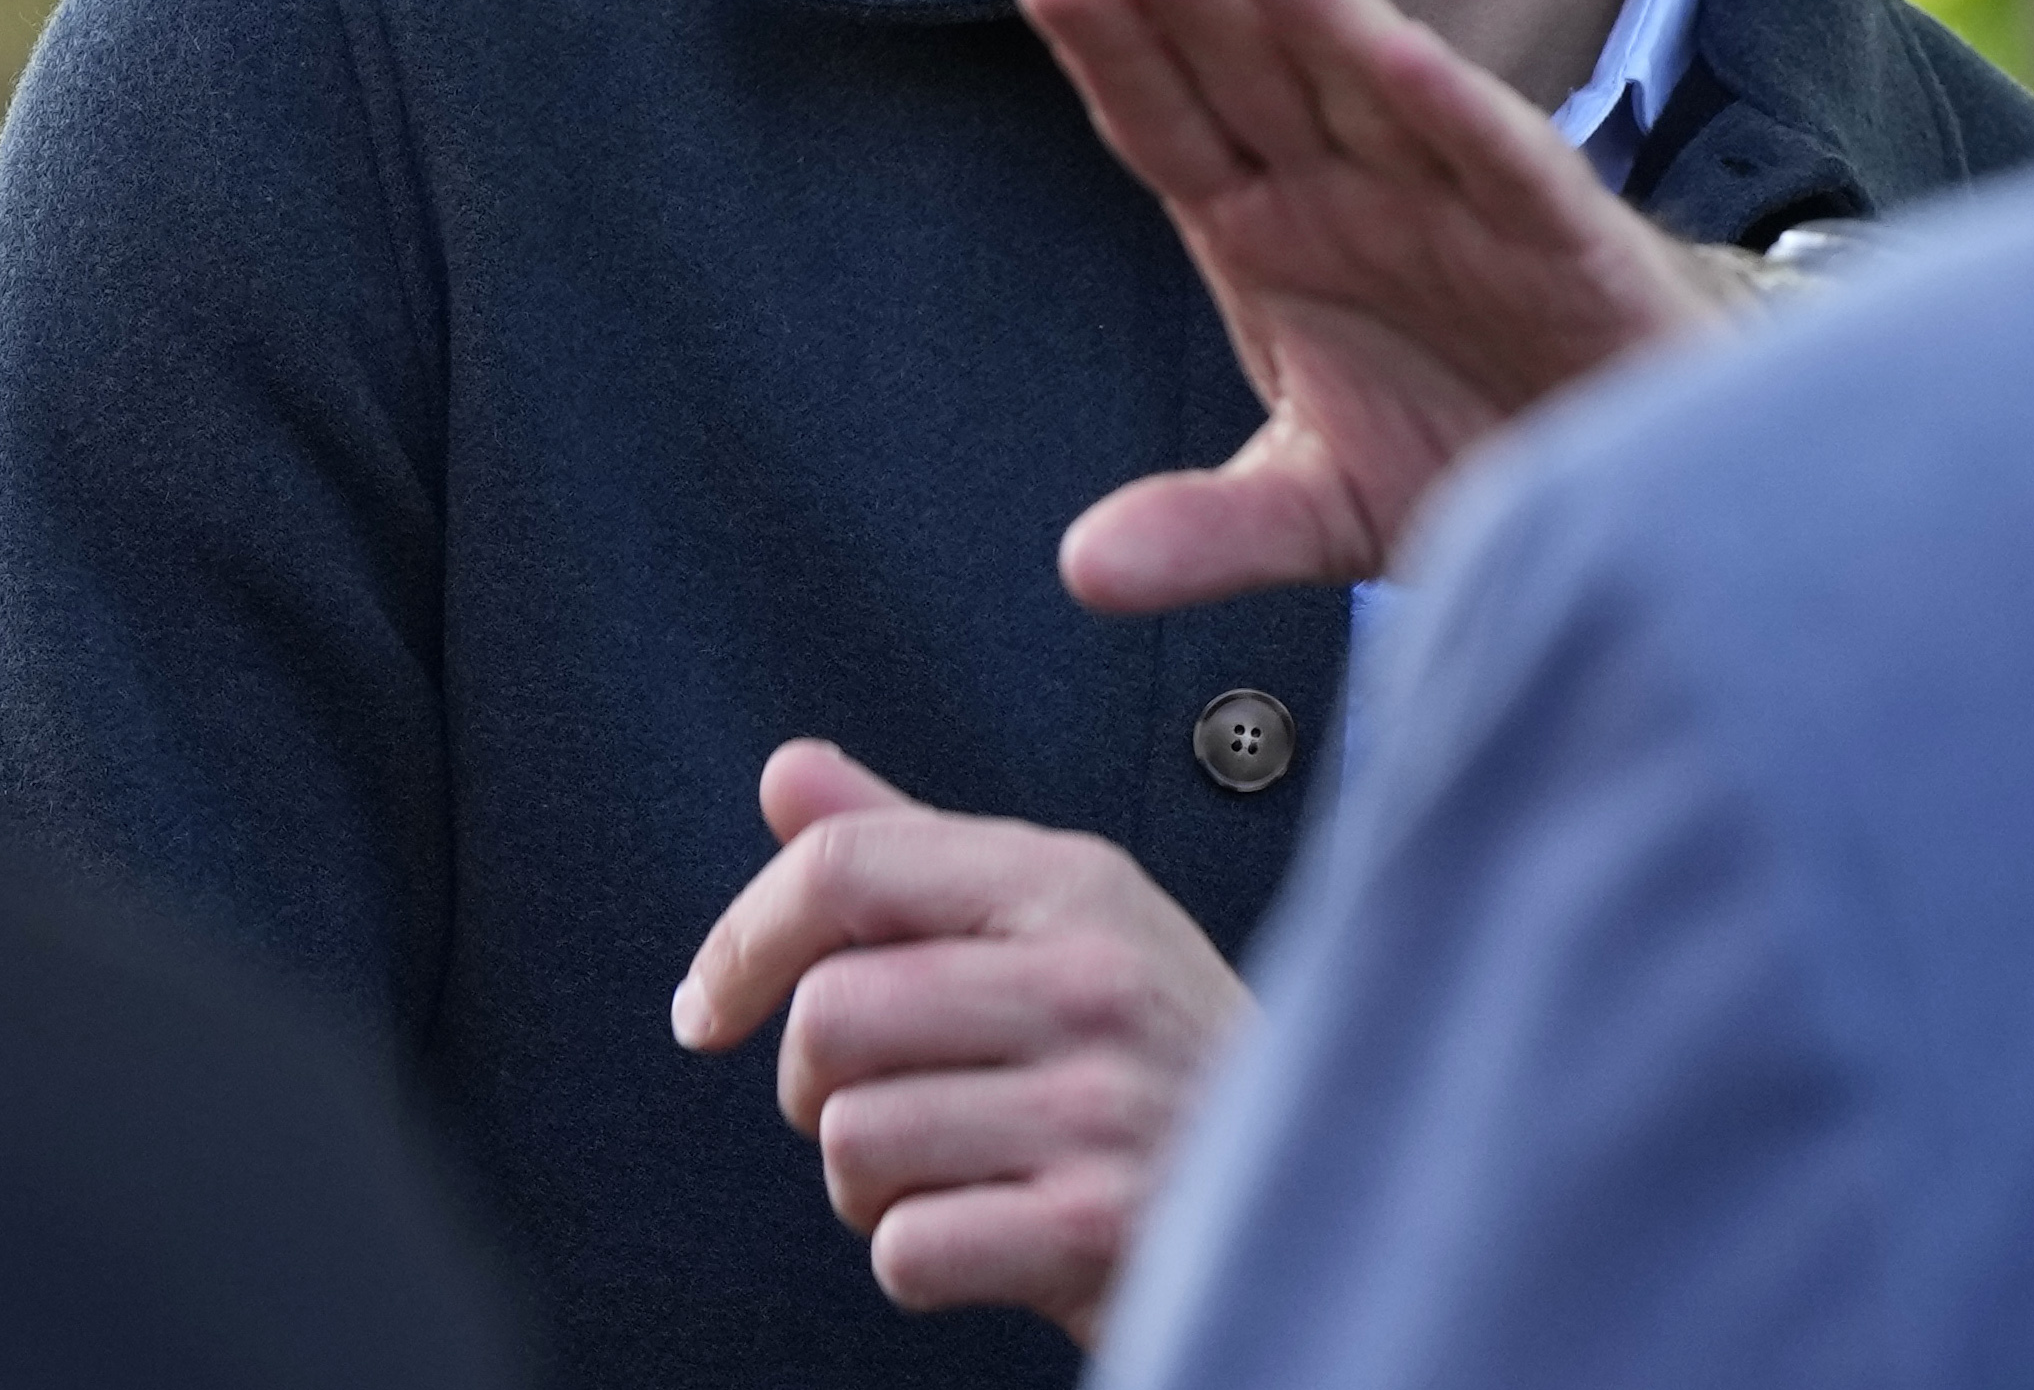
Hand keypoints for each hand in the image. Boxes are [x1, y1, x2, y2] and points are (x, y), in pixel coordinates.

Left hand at [670, 740, 1248, 1345]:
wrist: (1322, 1200)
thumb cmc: (1159, 1063)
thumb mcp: (1059, 928)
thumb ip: (914, 852)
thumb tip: (787, 774)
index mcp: (1073, 883)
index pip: (848, 867)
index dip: (743, 938)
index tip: (711, 1008)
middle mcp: (1091, 978)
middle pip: (829, 1015)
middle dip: (819, 1088)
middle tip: (890, 1109)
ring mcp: (1101, 1104)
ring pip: (852, 1141)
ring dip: (871, 1188)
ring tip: (959, 1175)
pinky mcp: (1097, 1230)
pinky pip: (905, 1248)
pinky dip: (923, 1260)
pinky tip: (996, 1237)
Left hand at [1016, 0, 1739, 612]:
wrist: (1634, 475)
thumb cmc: (1468, 443)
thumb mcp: (1319, 508)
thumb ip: (1211, 529)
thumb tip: (1084, 573)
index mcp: (1270, 226)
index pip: (1172, 123)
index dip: (1115, 53)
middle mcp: (1352, 187)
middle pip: (1252, 68)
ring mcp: (1455, 198)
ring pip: (1372, 82)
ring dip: (1315, 2)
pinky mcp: (1562, 235)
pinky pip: (1504, 162)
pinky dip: (1458, 113)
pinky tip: (1407, 61)